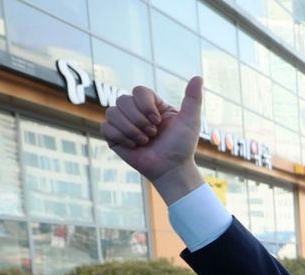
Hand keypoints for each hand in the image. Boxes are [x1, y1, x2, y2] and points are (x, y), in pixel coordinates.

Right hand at [102, 79, 204, 202]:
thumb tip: (198, 77)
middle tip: (152, 134)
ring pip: (112, 112)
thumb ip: (193, 99)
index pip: (138, 91)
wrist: (171, 169)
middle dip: (139, 120)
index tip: (158, 121)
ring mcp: (123, 123)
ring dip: (131, 129)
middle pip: (123, 100)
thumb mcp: (190, 120)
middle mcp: (135, 111)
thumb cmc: (182, 146)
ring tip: (144, 141)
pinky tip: (134, 146)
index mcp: (151, 104)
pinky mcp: (114, 137)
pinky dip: (121, 137)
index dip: (145, 105)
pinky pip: (106, 127)